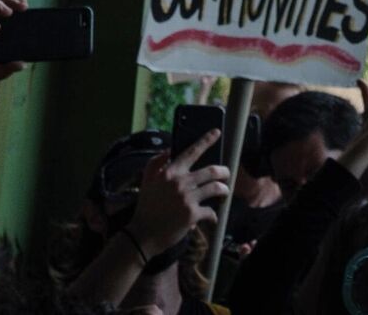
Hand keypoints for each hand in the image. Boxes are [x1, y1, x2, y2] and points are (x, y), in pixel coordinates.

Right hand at [125, 130, 231, 255]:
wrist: (142, 234)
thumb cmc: (146, 207)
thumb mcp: (146, 181)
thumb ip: (156, 162)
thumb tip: (170, 149)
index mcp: (170, 172)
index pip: (191, 152)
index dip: (206, 140)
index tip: (216, 132)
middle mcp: (180, 183)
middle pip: (212, 171)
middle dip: (224, 172)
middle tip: (226, 174)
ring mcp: (187, 198)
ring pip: (216, 188)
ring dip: (224, 190)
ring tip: (223, 193)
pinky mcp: (192, 214)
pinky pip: (211, 211)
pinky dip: (214, 215)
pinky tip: (212, 218)